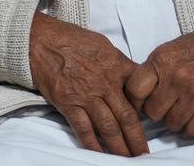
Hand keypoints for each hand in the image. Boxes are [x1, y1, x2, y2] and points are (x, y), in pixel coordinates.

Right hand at [29, 12, 147, 155]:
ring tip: (127, 158)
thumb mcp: (103, 45)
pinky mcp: (68, 103)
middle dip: (137, 139)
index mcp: (117, 67)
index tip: (152, 124)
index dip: (148, 111)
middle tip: (144, 154)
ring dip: (119, 147)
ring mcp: (86, 95)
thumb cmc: (71, 39)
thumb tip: (132, 75)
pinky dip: (93, 144)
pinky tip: (100, 155)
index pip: (140, 94)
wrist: (41, 40)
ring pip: (109, 127)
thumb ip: (119, 62)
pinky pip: (83, 129)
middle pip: (128, 117)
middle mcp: (105, 84)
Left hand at [125, 18, 193, 138]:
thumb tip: (134, 97)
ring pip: (172, 124)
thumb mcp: (166, 51)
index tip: (140, 101)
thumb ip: (151, 72)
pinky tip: (190, 119)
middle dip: (155, 111)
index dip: (134, 100)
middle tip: (163, 104)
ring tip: (178, 109)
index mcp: (162, 61)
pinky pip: (193, 132)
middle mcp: (179, 78)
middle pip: (152, 112)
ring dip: (173, 120)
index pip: (135, 90)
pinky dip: (189, 130)